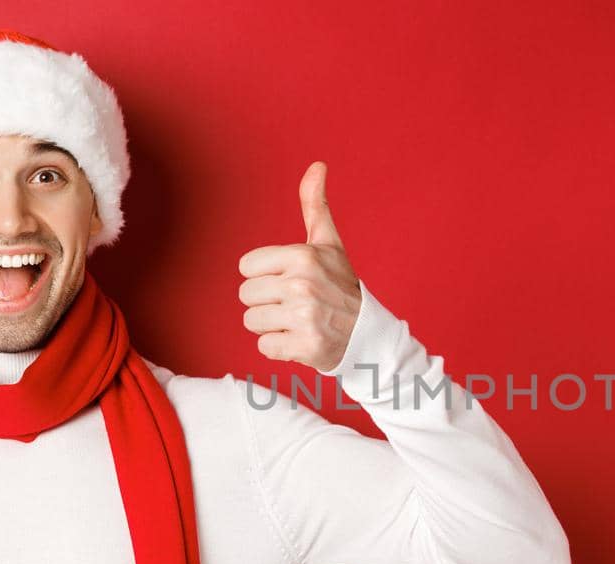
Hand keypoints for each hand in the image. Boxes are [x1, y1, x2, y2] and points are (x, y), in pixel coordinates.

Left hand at [238, 161, 362, 372]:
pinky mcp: (304, 346)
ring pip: (251, 321)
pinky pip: (264, 346)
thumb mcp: (328, 244)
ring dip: (271, 325)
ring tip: (297, 321)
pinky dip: (280, 347)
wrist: (367, 333)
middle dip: (267, 301)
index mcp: (303, 256)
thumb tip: (317, 165)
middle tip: (295, 303)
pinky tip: (300, 339)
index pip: (246, 267)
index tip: (289, 280)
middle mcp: (302, 284)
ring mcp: (304, 317)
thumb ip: (315, 205)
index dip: (264, 276)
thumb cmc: (341, 286)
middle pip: (246, 294)